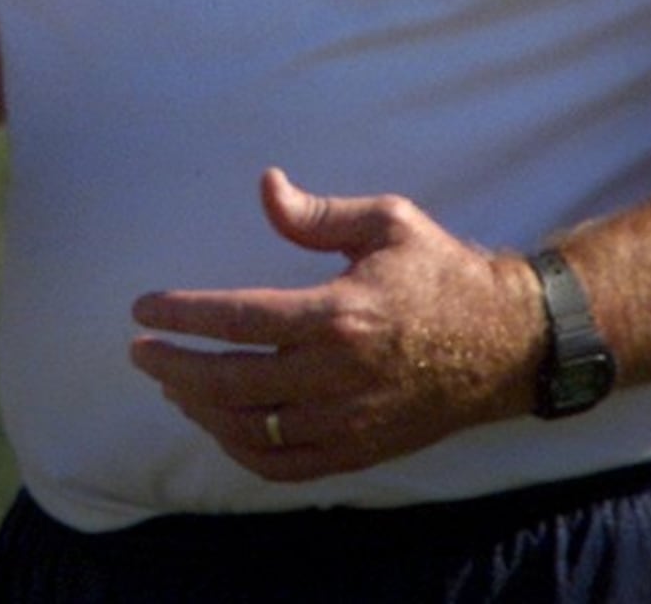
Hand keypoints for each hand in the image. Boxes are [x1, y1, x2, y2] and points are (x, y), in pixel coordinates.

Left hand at [128, 168, 538, 480]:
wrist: (511, 343)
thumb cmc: (443, 274)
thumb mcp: (387, 221)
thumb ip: (316, 213)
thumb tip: (265, 185)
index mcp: (339, 314)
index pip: (237, 319)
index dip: (181, 316)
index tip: (141, 310)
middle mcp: (339, 375)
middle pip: (231, 382)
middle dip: (173, 367)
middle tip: (139, 352)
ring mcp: (350, 421)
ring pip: (251, 430)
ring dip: (201, 408)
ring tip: (173, 384)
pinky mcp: (363, 450)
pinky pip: (286, 465)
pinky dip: (242, 450)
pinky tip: (221, 424)